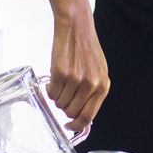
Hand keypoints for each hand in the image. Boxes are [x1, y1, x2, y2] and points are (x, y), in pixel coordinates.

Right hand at [46, 13, 108, 131]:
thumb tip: (83, 113)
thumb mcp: (98, 71)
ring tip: (60, 82)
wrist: (76, 27)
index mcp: (103, 86)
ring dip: (57, 96)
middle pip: (71, 112)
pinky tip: (54, 78)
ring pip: (59, 104)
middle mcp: (90, 85)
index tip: (69, 126)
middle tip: (63, 95)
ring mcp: (75, 80)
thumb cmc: (86, 48)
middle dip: (65, 107)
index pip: (89, 117)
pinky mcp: (60, 73)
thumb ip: (94, 91)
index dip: (77, 125)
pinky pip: (51, 93)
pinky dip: (49, 89)